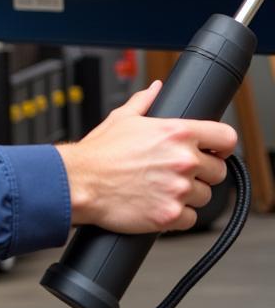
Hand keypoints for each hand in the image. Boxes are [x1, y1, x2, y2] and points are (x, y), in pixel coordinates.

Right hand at [56, 81, 237, 233]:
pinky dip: (177, 215)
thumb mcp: (121, 118)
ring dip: (188, 195)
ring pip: (204, 197)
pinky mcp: (171, 215)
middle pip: (218, 171)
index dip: (221, 145)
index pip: (226, 138)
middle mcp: (183, 160)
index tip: (212, 151)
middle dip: (201, 173)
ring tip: (161, 188)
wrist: (80, 182)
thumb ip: (145, 101)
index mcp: (176, 132)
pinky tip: (157, 203)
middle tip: (176, 172)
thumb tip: (156, 88)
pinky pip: (190, 218)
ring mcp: (179, 189)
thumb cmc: (99, 152)